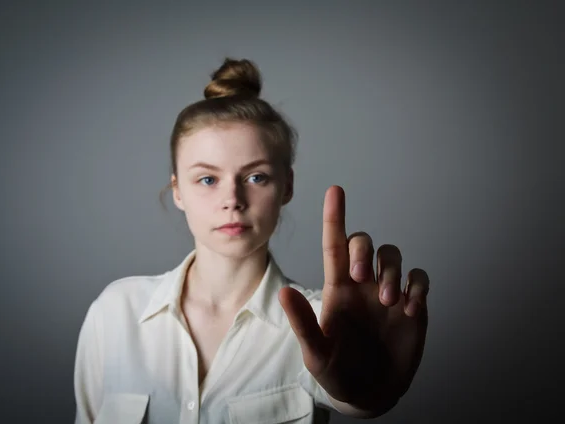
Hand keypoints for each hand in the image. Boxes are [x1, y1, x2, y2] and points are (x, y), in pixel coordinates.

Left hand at [279, 185, 429, 411]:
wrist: (368, 393)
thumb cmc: (336, 371)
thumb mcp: (316, 352)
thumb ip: (303, 323)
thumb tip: (284, 292)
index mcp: (336, 289)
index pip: (335, 245)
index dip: (335, 217)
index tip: (335, 191)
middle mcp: (362, 284)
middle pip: (364, 243)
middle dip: (364, 250)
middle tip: (361, 277)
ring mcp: (388, 293)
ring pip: (393, 256)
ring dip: (392, 271)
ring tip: (389, 301)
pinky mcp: (412, 306)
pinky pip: (419, 279)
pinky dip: (417, 287)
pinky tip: (409, 308)